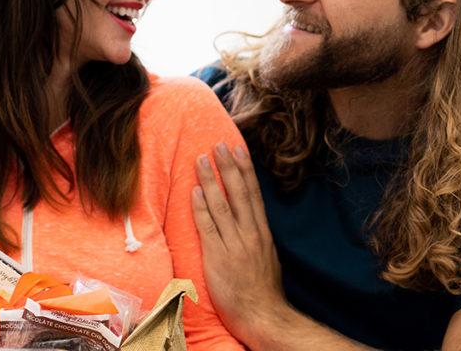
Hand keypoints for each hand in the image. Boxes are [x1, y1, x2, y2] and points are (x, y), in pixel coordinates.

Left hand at [192, 143, 284, 345]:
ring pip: (221, 205)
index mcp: (262, 233)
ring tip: (200, 160)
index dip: (245, 170)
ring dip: (210, 180)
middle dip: (227, 167)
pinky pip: (208, 227)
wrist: (263, 316)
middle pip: (238, 193)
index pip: (252, 194)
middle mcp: (250, 234)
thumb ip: (256, 239)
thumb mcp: (266, 258)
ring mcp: (234, 244)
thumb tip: (249, 223)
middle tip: (218, 144)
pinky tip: (194, 191)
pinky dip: (201, 207)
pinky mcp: (218, 257)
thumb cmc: (262, 291)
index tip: (238, 149)